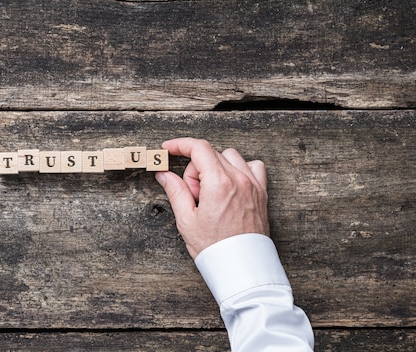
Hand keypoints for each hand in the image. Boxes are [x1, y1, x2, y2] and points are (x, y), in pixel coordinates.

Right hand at [155, 138, 269, 258]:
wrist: (241, 267)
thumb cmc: (215, 248)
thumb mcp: (186, 220)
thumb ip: (175, 191)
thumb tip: (164, 174)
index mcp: (219, 184)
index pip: (198, 148)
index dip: (180, 145)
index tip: (169, 149)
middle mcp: (239, 180)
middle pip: (211, 154)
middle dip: (195, 170)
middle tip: (192, 196)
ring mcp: (253, 185)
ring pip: (231, 157)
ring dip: (216, 167)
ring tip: (210, 194)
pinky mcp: (262, 193)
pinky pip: (253, 166)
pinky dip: (239, 170)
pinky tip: (229, 187)